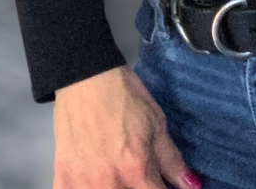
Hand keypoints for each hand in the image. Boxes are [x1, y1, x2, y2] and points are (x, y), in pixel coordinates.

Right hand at [53, 65, 200, 188]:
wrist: (86, 78)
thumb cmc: (123, 96)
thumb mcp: (156, 123)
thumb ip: (172, 160)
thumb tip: (192, 185)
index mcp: (136, 169)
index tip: (164, 185)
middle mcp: (109, 183)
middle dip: (141, 188)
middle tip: (139, 175)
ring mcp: (83, 184)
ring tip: (119, 174)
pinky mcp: (63, 180)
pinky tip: (95, 180)